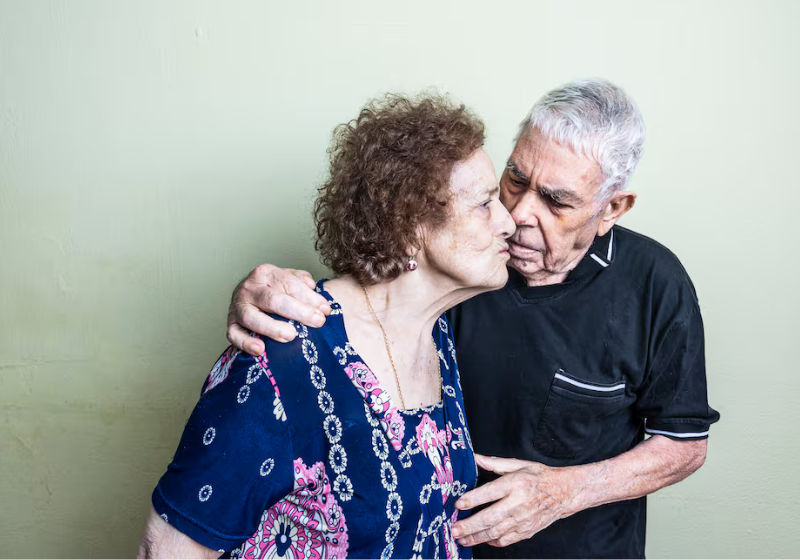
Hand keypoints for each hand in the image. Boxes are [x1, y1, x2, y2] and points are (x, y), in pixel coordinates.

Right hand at [227, 264, 330, 354]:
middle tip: (317, 322)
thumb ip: (300, 280)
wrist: (247, 296)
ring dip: (272, 328)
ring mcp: (238, 306)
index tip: (325, 310)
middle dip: (298, 311)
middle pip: (273, 300)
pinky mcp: (231, 324)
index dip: (309, 297)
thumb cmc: (274, 289)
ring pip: (252, 318)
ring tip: (291, 336)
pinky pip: (235, 335)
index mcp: (266, 273)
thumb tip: (311, 285)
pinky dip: (246, 343)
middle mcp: (250, 288)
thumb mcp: (287, 278)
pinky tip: (261, 350)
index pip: (289, 284)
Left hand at [451, 454, 581, 547]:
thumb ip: (494, 463)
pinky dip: (492, 542)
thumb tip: (475, 457)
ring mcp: (523, 520)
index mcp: (516, 483)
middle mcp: (518, 503)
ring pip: (495, 532)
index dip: (472, 499)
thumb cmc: (540, 477)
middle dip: (470, 525)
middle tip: (454, 529)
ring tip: (461, 539)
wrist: (564, 492)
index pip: (490, 492)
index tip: (458, 504)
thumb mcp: (519, 464)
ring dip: (476, 537)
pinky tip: (481, 540)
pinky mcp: (527, 531)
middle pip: (490, 517)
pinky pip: (506, 540)